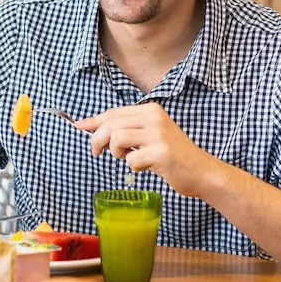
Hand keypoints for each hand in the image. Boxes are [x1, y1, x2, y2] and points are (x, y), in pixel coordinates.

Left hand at [77, 102, 210, 196]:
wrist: (201, 171)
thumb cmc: (172, 155)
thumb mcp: (150, 134)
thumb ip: (127, 129)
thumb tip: (93, 128)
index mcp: (150, 110)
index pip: (114, 112)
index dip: (94, 120)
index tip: (79, 127)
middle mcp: (154, 118)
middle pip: (111, 124)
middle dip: (97, 139)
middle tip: (97, 152)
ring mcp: (158, 134)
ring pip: (117, 138)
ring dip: (116, 152)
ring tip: (127, 158)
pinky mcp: (161, 153)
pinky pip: (132, 159)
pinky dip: (133, 166)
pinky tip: (145, 166)